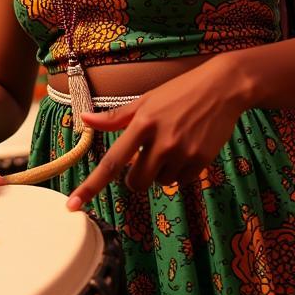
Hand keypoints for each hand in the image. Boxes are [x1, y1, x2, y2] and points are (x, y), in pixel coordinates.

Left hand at [66, 58, 248, 211]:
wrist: (221, 89)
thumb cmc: (178, 92)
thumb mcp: (144, 100)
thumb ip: (115, 117)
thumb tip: (84, 119)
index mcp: (141, 123)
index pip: (111, 162)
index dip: (90, 186)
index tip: (73, 205)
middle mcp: (160, 141)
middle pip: (136, 181)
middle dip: (135, 177)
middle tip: (144, 158)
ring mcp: (182, 152)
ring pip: (160, 182)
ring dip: (160, 171)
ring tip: (171, 145)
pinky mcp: (201, 160)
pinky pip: (181, 180)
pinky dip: (180, 171)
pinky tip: (186, 149)